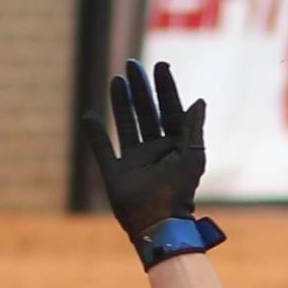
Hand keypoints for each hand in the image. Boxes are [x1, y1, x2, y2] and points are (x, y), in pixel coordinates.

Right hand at [85, 59, 205, 242]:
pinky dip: (95, 134)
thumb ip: (193, 128)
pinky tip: (89, 116)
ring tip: (116, 81)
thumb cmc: (179, 191)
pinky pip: (103, 150)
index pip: (170, 110)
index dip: (165, 88)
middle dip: (141, 89)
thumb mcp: (192, 156)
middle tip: (132, 65)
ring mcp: (134, 161)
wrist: (158, 223)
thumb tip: (198, 101)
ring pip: (126, 125)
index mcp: (175, 145)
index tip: (160, 66)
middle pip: (146, 112)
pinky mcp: (115, 174)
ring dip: (120, 103)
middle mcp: (154, 150)